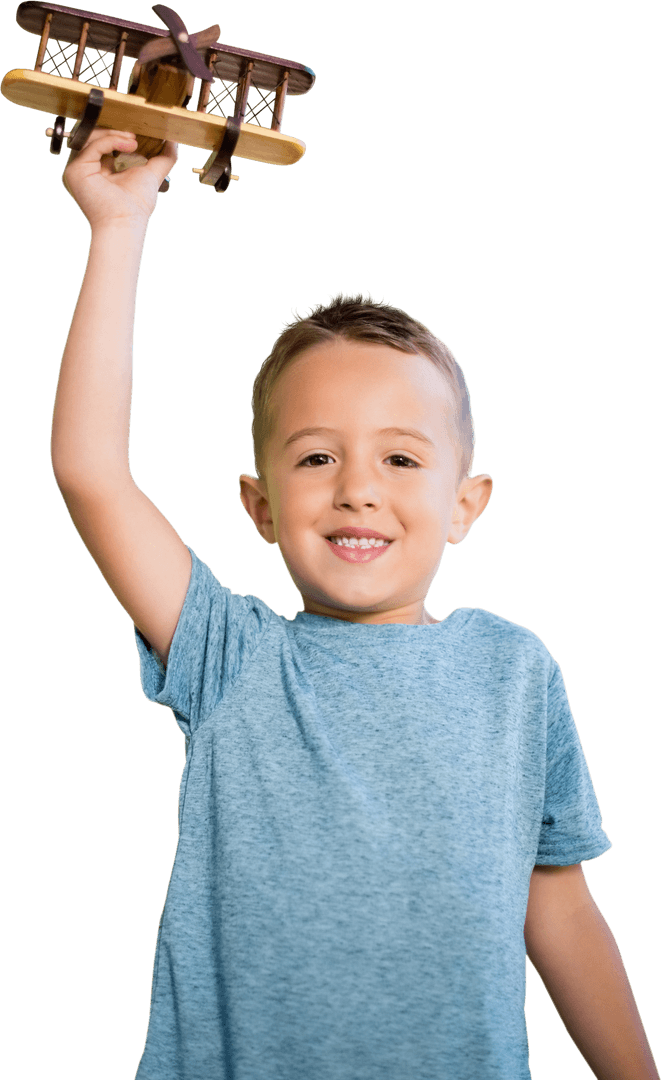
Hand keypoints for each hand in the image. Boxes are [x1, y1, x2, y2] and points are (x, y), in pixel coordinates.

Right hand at [62, 128, 178, 229]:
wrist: (126, 223)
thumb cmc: (136, 207)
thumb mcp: (152, 175)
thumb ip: (164, 158)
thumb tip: (174, 140)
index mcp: (100, 168)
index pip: (105, 140)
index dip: (121, 133)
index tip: (139, 133)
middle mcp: (86, 167)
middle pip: (96, 135)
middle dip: (117, 130)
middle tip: (137, 132)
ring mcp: (78, 168)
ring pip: (92, 136)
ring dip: (116, 133)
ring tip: (134, 141)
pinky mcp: (75, 170)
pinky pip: (93, 145)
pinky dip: (112, 140)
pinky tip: (130, 145)